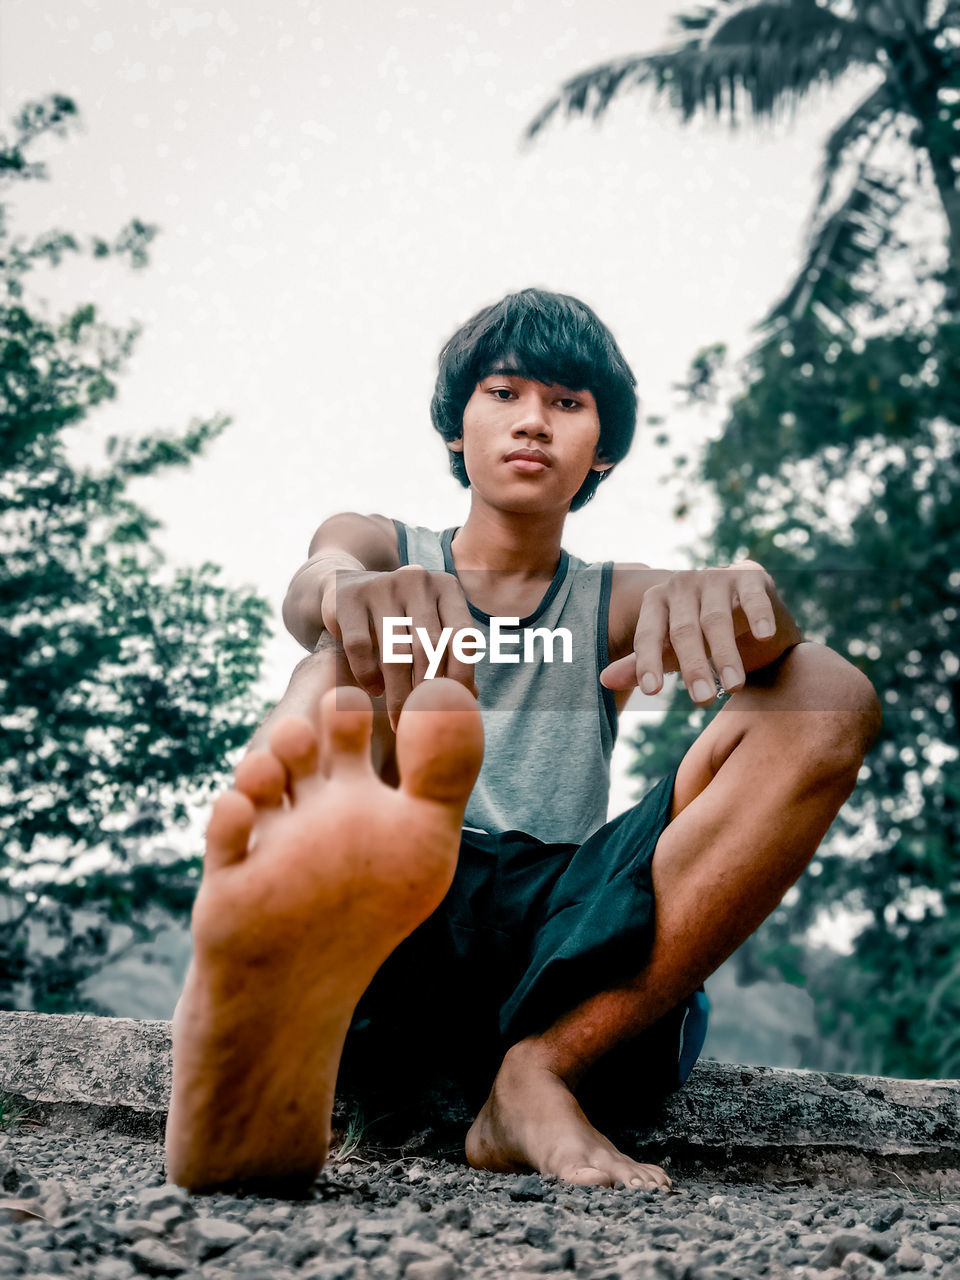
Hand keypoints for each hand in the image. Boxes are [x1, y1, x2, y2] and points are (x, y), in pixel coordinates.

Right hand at [320, 565, 477, 727]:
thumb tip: (470, 698)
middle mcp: (417, 580)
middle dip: (427, 691)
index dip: (461, 676)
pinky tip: (375, 690)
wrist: (345, 588)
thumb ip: (447, 656)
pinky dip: (368, 675)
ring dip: (399, 692)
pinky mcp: (348, 598)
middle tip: (422, 721)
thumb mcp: (426, 629)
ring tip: (400, 717)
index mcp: (446, 587)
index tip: (452, 707)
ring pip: (396, 652)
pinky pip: (361, 647)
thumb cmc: (398, 618)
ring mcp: (381, 585)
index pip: (462, 637)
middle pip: (429, 647)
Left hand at [601, 562, 794, 703]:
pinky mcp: (750, 576)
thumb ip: (642, 664)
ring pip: (716, 619)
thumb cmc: (701, 637)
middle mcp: (682, 585)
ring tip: (734, 686)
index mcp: (656, 601)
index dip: (648, 661)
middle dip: (694, 667)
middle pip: (684, 630)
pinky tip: (763, 636)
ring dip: (725, 654)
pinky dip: (758, 615)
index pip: (648, 634)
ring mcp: (716, 578)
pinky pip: (752, 598)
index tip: (652, 691)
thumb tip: (604, 680)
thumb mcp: (671, 651)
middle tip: (703, 700)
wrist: (748, 614)